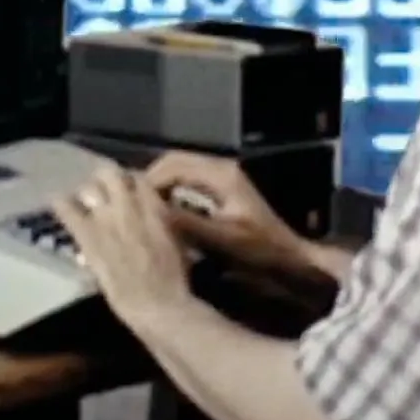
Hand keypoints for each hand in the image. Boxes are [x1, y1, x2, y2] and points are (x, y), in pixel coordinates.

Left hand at [52, 166, 193, 325]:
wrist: (155, 302)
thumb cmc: (172, 277)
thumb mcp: (175, 238)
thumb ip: (159, 217)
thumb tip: (149, 210)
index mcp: (153, 205)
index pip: (136, 177)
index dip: (128, 183)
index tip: (125, 191)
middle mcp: (128, 204)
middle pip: (109, 173)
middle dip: (105, 180)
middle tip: (103, 193)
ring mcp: (105, 218)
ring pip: (88, 187)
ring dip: (86, 195)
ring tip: (84, 204)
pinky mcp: (87, 235)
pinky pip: (65, 208)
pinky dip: (61, 204)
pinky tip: (58, 204)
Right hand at [141, 150, 312, 279]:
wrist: (290, 258)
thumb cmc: (260, 250)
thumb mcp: (221, 240)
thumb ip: (186, 224)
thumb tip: (149, 212)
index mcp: (220, 174)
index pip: (172, 166)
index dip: (148, 183)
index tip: (129, 204)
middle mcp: (220, 167)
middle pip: (173, 161)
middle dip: (150, 180)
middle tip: (130, 204)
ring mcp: (222, 175)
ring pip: (179, 169)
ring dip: (160, 186)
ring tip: (142, 209)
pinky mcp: (222, 187)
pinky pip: (188, 180)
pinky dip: (172, 191)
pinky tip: (163, 212)